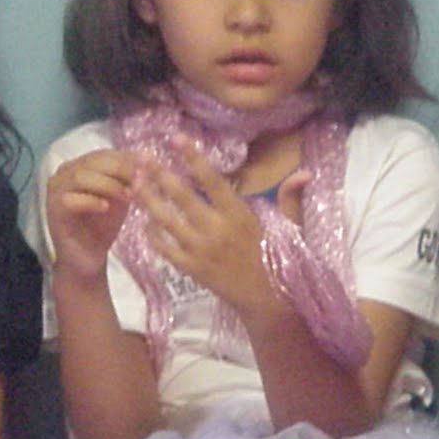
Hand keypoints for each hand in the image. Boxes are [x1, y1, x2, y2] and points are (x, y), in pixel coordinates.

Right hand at [44, 150, 141, 280]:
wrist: (88, 258)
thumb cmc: (103, 226)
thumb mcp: (121, 197)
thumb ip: (129, 178)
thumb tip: (148, 158)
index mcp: (80, 166)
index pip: (104, 153)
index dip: (127, 158)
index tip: (150, 167)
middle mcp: (64, 173)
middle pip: (93, 161)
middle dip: (121, 169)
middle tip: (141, 181)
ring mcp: (55, 190)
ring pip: (81, 177)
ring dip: (108, 185)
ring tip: (128, 197)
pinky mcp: (53, 209)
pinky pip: (70, 199)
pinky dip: (91, 201)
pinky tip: (106, 208)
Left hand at [135, 138, 282, 317]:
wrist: (266, 300)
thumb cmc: (277, 260)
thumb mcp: (291, 227)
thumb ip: (291, 197)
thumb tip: (305, 172)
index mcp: (239, 215)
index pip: (212, 181)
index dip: (194, 159)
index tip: (177, 139)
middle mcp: (216, 230)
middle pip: (182, 196)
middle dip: (159, 174)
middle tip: (141, 156)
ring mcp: (200, 250)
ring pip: (166, 220)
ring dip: (148, 200)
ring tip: (133, 183)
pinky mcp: (190, 268)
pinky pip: (164, 247)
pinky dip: (151, 233)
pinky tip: (143, 220)